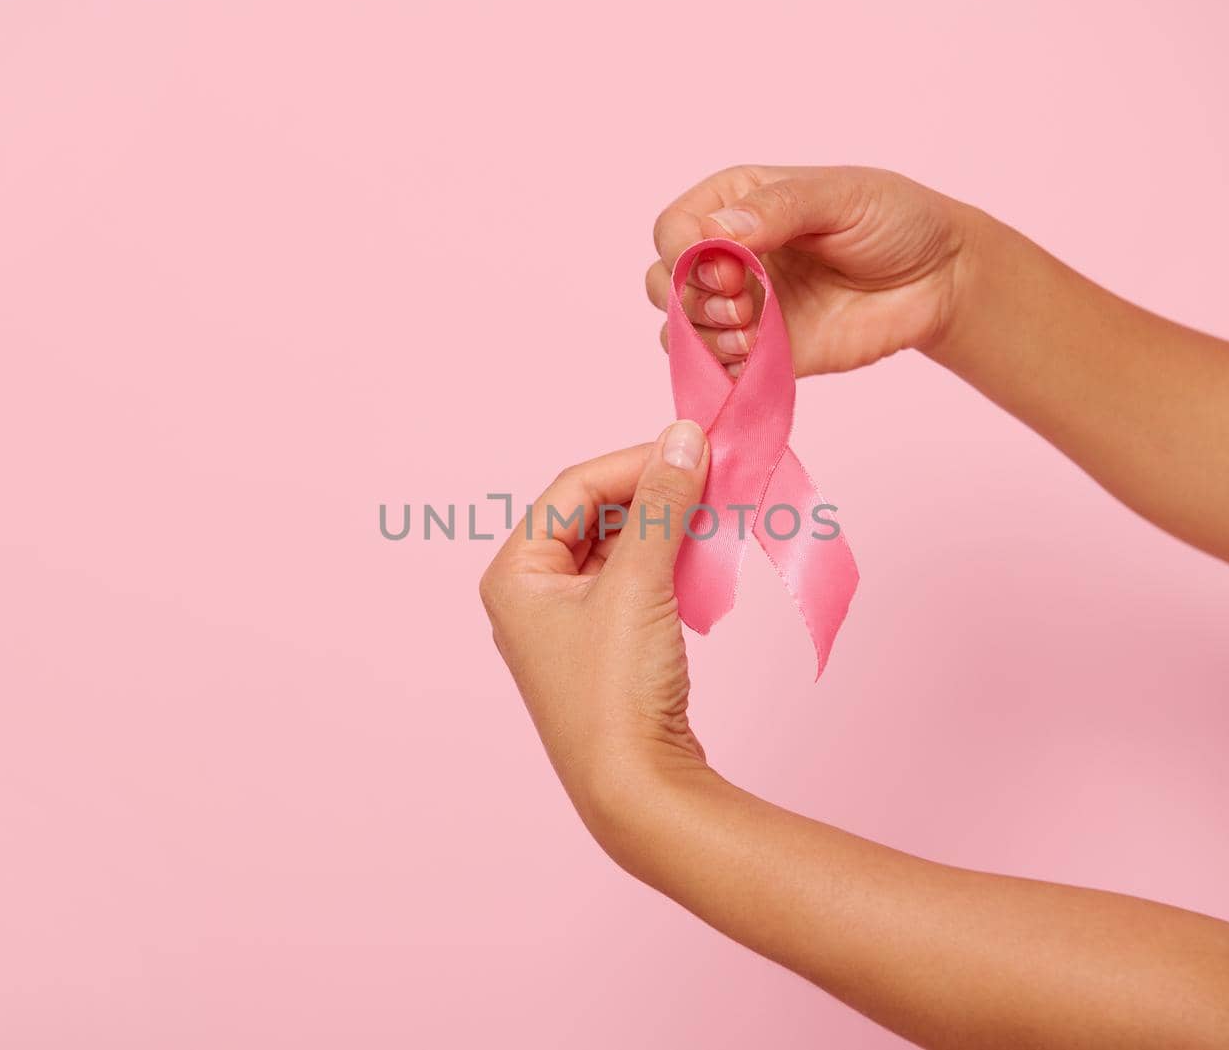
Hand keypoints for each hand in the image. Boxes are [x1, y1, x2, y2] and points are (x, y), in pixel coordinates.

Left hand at [478, 421, 715, 838]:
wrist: (637, 791)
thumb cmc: (616, 692)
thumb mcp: (639, 583)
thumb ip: (662, 504)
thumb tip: (684, 438)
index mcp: (514, 574)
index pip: (574, 486)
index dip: (635, 461)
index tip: (694, 449)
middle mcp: (530, 597)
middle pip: (593, 514)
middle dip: (653, 494)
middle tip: (711, 478)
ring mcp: (566, 627)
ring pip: (617, 548)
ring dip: (665, 527)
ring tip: (714, 513)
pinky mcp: (603, 650)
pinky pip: (633, 583)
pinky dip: (668, 564)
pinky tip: (703, 560)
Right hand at [645, 165, 974, 375]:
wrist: (940, 279)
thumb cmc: (894, 220)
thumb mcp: (839, 196)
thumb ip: (777, 208)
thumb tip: (717, 232)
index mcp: (735, 204)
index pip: (673, 229)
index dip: (684, 252)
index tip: (727, 265)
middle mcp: (727, 256)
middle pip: (663, 282)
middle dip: (688, 298)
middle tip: (741, 302)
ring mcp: (743, 308)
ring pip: (679, 331)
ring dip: (702, 336)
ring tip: (752, 333)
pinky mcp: (762, 354)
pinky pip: (714, 370)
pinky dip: (720, 370)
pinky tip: (755, 357)